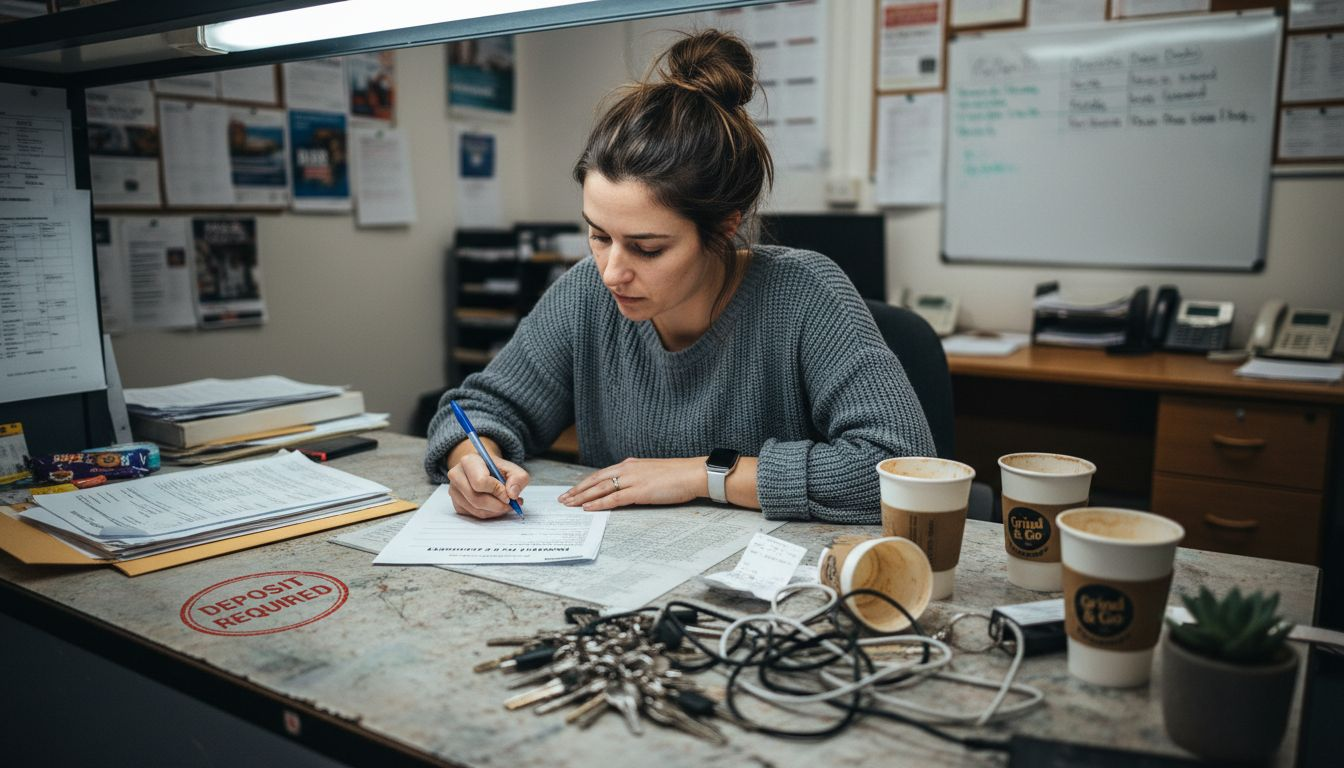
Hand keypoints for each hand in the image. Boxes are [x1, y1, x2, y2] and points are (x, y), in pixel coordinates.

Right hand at [446, 452, 530, 518]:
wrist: (485, 470)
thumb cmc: (497, 469)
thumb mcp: (513, 469)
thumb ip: (518, 479)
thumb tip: (512, 494)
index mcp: (469, 461)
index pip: (480, 482)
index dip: (497, 491)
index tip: (508, 494)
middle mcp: (456, 475)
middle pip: (476, 499)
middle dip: (497, 505)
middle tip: (510, 504)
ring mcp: (454, 491)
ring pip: (476, 509)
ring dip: (495, 511)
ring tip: (506, 504)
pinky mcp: (456, 503)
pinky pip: (473, 515)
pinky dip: (489, 514)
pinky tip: (495, 506)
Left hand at [559, 457, 704, 510]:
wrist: (694, 473)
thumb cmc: (678, 475)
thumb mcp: (652, 473)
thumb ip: (638, 478)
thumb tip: (628, 488)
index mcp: (630, 464)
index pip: (601, 474)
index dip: (585, 483)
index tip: (572, 490)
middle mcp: (628, 469)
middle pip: (596, 480)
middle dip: (577, 490)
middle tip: (562, 499)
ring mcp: (633, 479)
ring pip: (600, 489)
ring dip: (582, 497)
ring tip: (569, 504)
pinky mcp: (639, 491)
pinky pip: (614, 499)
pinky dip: (599, 503)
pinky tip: (588, 508)